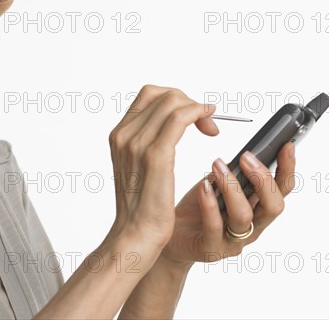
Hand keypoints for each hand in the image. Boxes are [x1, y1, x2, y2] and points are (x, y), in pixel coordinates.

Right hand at [106, 85, 218, 252]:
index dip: (174, 97)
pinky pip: (179, 119)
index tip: (191, 113)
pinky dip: (197, 114)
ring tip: (209, 125)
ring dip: (196, 108)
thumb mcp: (136, 165)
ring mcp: (137, 143)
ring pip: (172, 103)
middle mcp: (124, 134)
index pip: (148, 95)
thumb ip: (146, 140)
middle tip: (206, 120)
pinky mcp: (155, 156)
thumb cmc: (142, 204)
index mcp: (119, 134)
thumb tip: (170, 122)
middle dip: (188, 101)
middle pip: (161, 95)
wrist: (136, 234)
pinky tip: (209, 126)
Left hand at [161, 141, 295, 265]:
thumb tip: (246, 152)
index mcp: (258, 209)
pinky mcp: (210, 249)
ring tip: (217, 166)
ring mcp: (233, 242)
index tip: (286, 146)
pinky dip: (210, 205)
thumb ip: (234, 172)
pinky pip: (214, 228)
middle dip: (263, 179)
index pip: (282, 190)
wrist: (170, 234)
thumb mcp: (219, 183)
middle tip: (246, 157)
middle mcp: (252, 227)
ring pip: (243, 216)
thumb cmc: (198, 207)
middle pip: (273, 207)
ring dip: (232, 187)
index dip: (287, 169)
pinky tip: (204, 187)